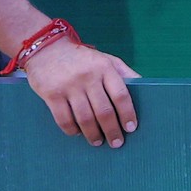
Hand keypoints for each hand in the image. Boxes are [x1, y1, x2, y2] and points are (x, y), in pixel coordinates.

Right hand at [23, 40, 139, 147]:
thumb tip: (144, 86)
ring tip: (98, 142)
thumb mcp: (106, 59)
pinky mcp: (51, 94)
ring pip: (85, 118)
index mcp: (104, 68)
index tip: (131, 128)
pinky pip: (64, 119)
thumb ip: (124, 73)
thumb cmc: (82, 58)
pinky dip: (72, 130)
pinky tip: (78, 133)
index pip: (121, 95)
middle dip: (112, 131)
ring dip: (93, 134)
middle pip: (104, 111)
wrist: (46, 48)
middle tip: (116, 142)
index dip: (127, 114)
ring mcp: (69, 86)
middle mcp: (87, 77)